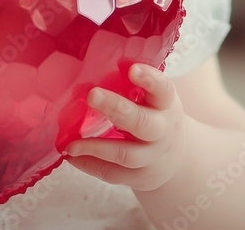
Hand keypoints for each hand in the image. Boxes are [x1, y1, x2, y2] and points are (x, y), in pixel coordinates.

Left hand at [65, 63, 187, 191]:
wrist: (174, 155)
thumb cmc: (153, 114)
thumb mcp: (151, 96)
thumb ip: (128, 85)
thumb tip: (87, 71)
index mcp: (166, 104)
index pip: (163, 89)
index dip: (149, 79)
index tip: (131, 69)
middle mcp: (163, 131)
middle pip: (143, 123)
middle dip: (117, 109)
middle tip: (92, 95)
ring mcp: (152, 157)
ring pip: (125, 154)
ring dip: (96, 147)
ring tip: (71, 143)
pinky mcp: (139, 176)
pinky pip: (113, 174)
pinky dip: (90, 165)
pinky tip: (72, 156)